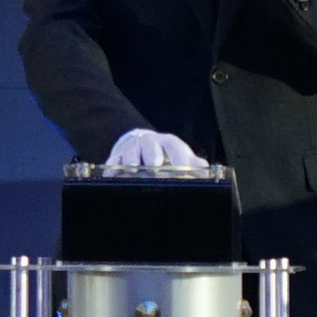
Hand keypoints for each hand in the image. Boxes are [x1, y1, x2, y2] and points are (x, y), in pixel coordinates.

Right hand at [95, 125, 211, 178]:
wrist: (140, 144)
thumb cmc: (164, 155)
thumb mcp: (179, 156)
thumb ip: (192, 163)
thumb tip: (205, 169)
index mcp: (166, 143)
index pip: (173, 146)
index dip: (179, 157)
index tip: (184, 169)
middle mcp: (149, 143)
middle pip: (150, 145)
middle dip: (152, 154)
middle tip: (155, 166)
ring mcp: (132, 149)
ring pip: (130, 151)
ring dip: (131, 160)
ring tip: (134, 169)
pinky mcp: (117, 156)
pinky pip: (113, 160)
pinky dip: (112, 167)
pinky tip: (111, 174)